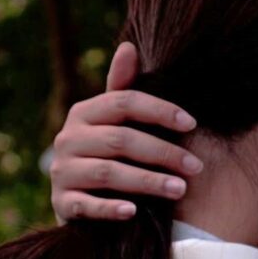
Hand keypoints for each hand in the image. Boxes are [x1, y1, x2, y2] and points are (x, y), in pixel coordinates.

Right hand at [50, 42, 203, 221]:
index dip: (160, 110)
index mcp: (84, 113)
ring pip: (108, 173)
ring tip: (180, 189)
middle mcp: (68, 138)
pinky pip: (86, 205)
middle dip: (163, 153)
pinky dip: (109, 208)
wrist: (79, 199)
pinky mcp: (61, 204)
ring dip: (148, 182)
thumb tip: (129, 46)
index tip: (192, 124)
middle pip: (121, 140)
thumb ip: (123, 88)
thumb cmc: (108, 153)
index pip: (124, 102)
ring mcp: (62, 172)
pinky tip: (134, 212)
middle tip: (196, 167)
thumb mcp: (115, 121)